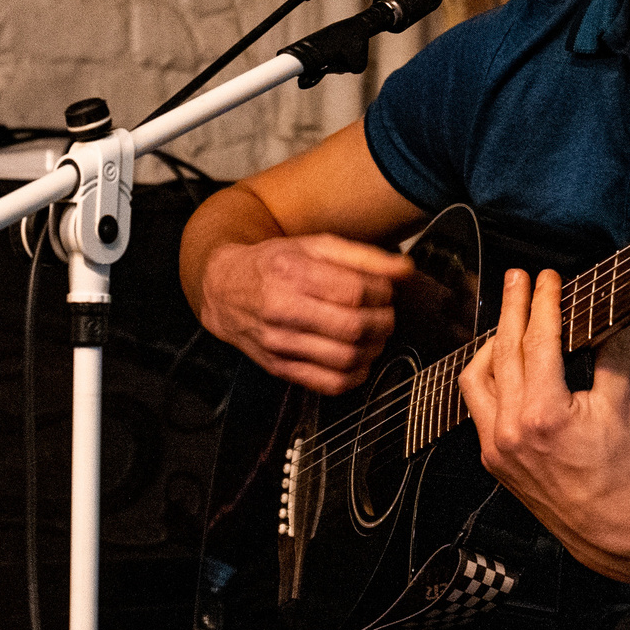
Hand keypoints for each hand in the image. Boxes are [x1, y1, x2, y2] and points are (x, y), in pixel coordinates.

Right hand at [196, 233, 413, 394]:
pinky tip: (359, 359)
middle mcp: (282, 310)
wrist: (224, 290)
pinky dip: (355, 376)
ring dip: (374, 349)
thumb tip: (405, 269)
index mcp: (292, 273)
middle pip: (353, 327)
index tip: (385, 290)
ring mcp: (280, 344)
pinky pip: (329, 384)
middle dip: (383, 321)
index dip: (382, 292)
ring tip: (374, 334)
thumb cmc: (273, 265)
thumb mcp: (314, 246)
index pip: (355, 291)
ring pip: (345, 359)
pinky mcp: (280, 368)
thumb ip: (363, 256)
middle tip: (385, 313)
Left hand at [459, 268, 629, 572]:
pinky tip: (503, 367)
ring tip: (508, 323)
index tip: (547, 279)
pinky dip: (488, 380)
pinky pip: (478, 408)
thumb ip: (614, 353)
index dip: (542, 303)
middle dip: (511, 308)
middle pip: (502, 350)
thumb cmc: (621, 473)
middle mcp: (510, 429)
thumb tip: (616, 313)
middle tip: (518, 279)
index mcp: (543, 413)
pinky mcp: (493, 460)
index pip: (537, 341)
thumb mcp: (622, 405)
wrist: (611, 529)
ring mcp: (496, 447)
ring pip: (476, 379)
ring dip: (491, 345)